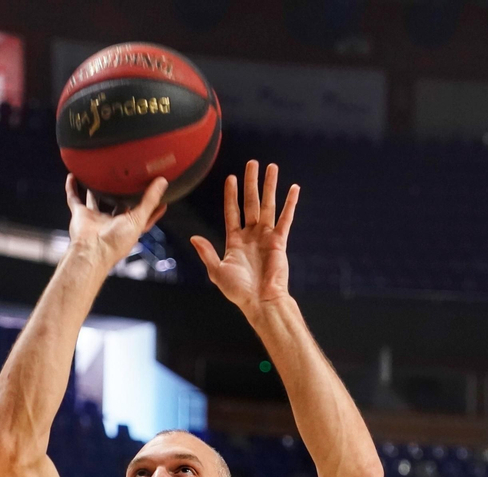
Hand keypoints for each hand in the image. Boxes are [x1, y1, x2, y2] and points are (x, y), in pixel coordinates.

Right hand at [65, 175, 166, 268]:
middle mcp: (112, 222)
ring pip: (94, 199)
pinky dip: (72, 188)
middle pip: (117, 204)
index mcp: (128, 226)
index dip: (150, 204)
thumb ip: (150, 200)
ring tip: (99, 174)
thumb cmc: (116, 242)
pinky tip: (73, 175)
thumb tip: (163, 182)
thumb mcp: (139, 219)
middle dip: (120, 193)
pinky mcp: (80, 215)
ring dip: (95, 189)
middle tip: (126, 177)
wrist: (91, 251)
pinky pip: (74, 199)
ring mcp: (95, 218)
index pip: (142, 213)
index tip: (158, 192)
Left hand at [190, 160, 297, 314]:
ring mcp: (266, 236)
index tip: (231, 178)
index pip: (232, 211)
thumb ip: (207, 253)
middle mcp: (251, 235)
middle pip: (250, 202)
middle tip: (252, 163)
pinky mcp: (280, 241)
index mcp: (235, 241)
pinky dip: (290, 203)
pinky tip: (294, 188)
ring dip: (270, 186)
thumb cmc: (239, 291)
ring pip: (268, 205)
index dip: (231, 195)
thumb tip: (193, 238)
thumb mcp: (217, 271)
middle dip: (251, 183)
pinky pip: (286, 218)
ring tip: (271, 167)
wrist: (261, 301)